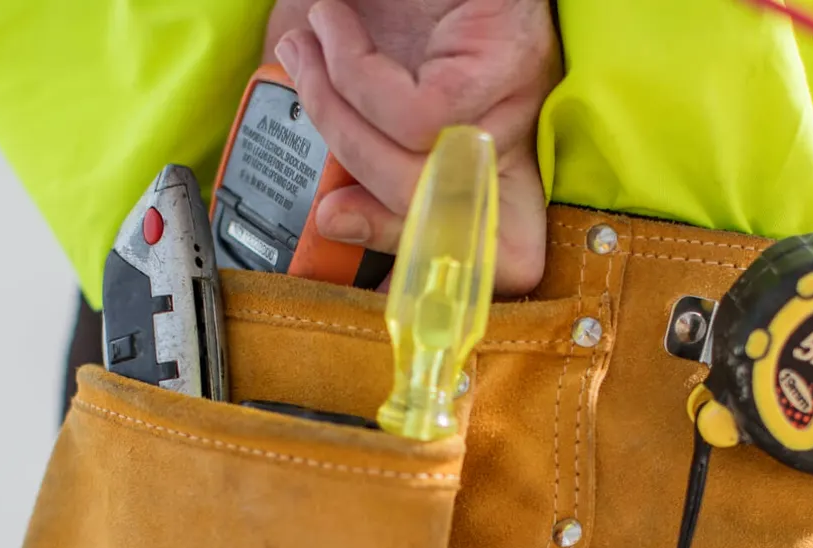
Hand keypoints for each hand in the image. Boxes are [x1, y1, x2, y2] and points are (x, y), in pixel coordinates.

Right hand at [266, 0, 558, 295]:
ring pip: (421, 161)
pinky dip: (360, 80)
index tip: (347, 239)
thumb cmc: (380, 6)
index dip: (423, 258)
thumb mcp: (352, 84)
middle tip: (297, 89)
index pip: (489, 249)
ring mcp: (515, 98)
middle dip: (344, 159)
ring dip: (339, 106)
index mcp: (477, 153)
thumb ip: (348, 152)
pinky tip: (336, 29)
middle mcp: (508, 134)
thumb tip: (332, 220)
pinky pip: (423, 114)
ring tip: (310, 44)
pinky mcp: (508, 58)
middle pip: (435, 211)